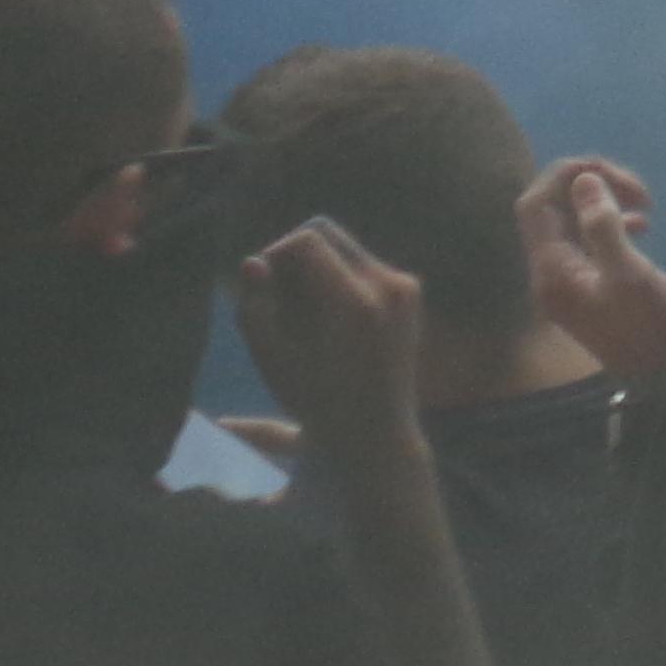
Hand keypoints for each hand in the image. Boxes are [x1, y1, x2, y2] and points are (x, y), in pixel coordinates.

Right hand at [235, 217, 431, 482]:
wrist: (373, 431)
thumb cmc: (312, 400)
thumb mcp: (272, 360)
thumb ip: (254, 308)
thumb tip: (253, 261)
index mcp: (354, 300)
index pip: (307, 241)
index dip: (276, 253)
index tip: (262, 283)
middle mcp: (388, 284)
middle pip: (329, 234)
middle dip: (297, 255)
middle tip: (278, 292)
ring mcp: (405, 286)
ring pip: (346, 248)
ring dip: (318, 266)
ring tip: (302, 311)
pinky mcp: (412, 291)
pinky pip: (366, 265)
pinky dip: (341, 279)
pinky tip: (329, 318)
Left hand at [517, 155, 665, 382]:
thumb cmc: (651, 326)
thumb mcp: (629, 274)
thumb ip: (602, 225)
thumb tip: (583, 181)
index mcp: (551, 272)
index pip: (535, 205)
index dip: (564, 176)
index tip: (608, 170)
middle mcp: (551, 274)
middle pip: (552, 210)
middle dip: (591, 186)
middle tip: (639, 190)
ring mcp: (570, 281)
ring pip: (573, 222)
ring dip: (605, 202)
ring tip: (646, 204)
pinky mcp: (591, 285)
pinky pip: (590, 239)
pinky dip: (613, 221)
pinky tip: (643, 225)